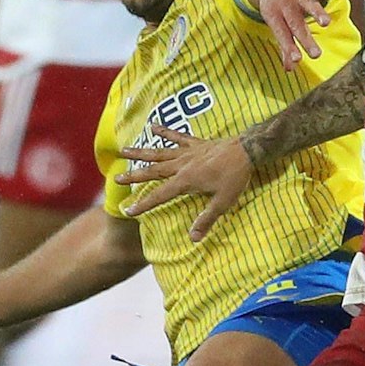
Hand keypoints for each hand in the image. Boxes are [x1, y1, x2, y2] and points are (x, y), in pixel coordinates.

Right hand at [116, 126, 251, 239]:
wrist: (248, 150)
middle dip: (134, 176)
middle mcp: (181, 165)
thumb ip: (206, 219)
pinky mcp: (195, 143)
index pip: (160, 196)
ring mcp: (187, 152)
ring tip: (123, 150)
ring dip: (141, 152)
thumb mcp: (223, 202)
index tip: (128, 210)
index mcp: (186, 181)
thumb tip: (193, 239)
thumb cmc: (236, 178)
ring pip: (159, 152)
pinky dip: (165, 131)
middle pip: (153, 171)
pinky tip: (152, 126)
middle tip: (117, 178)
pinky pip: (177, 137)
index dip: (143, 204)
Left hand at [253, 0, 333, 71]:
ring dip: (316, 12)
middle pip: (296, 23)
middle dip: (306, 39)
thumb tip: (290, 69)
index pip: (282, 34)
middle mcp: (284, 2)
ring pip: (306, 2)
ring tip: (325, 23)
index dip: (288, 47)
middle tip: (316, 54)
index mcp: (274, 15)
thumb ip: (284, 43)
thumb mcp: (275, 19)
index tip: (297, 60)